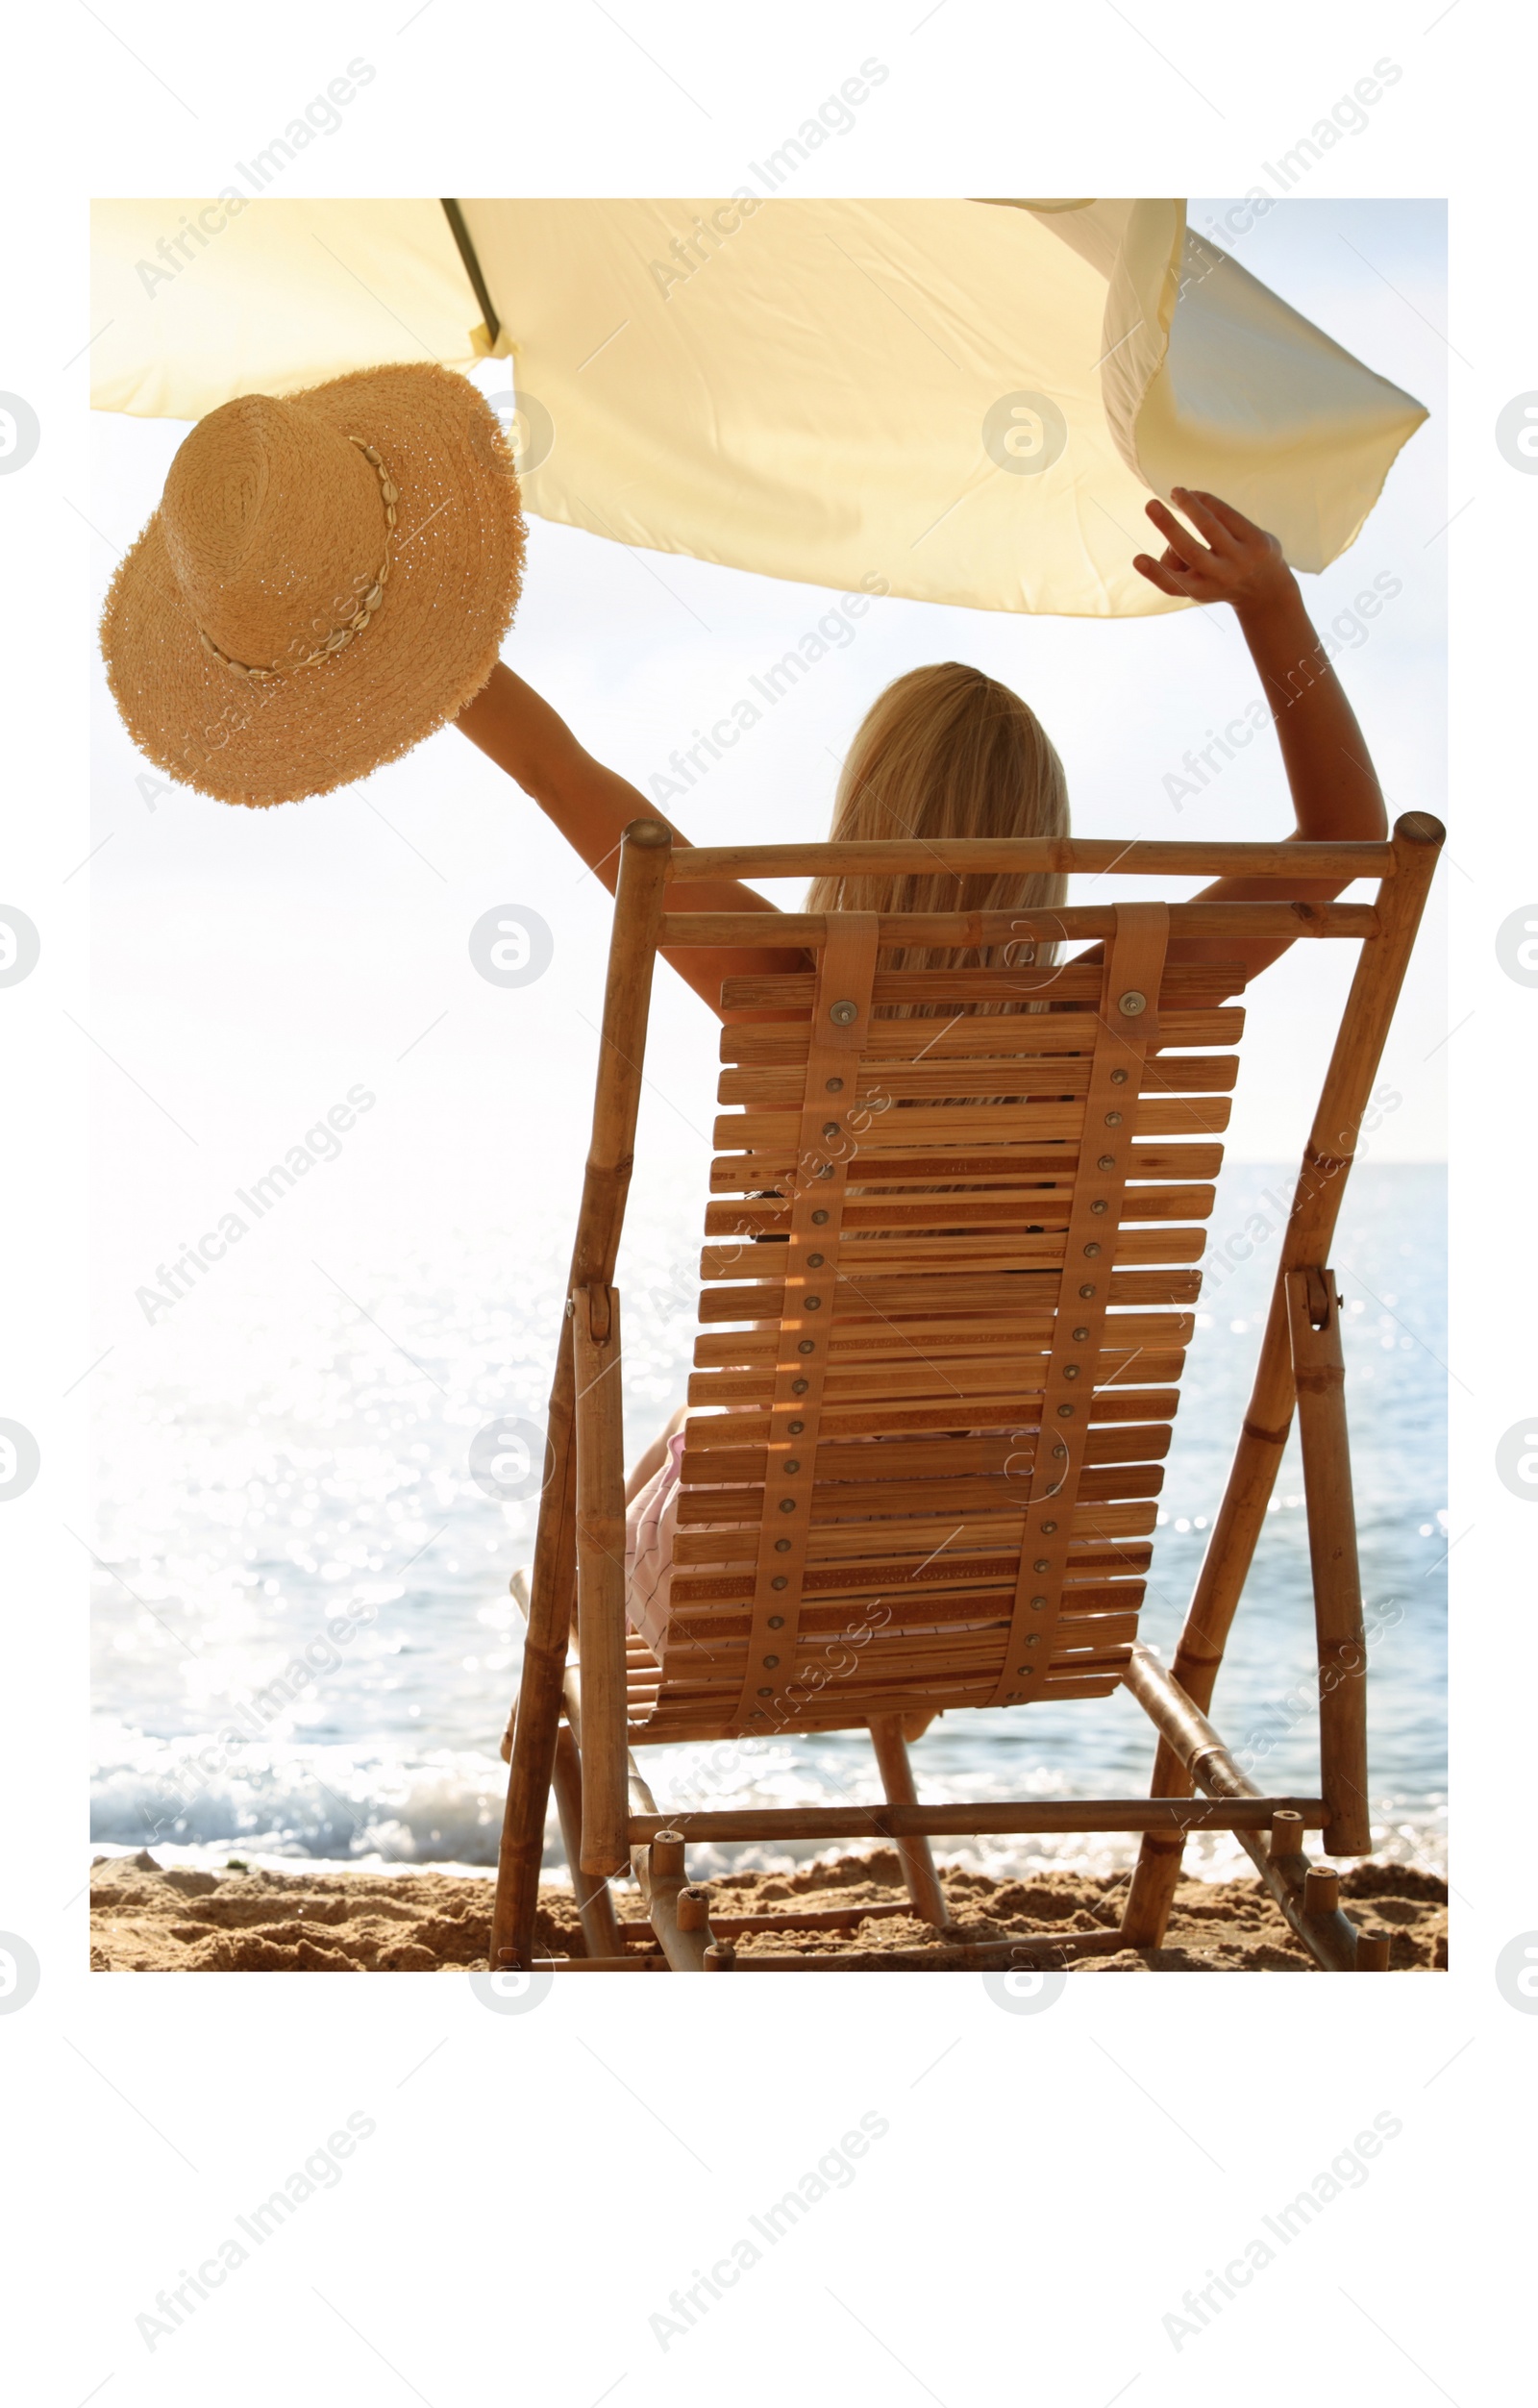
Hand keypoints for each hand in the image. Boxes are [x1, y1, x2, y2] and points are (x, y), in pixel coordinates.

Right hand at [1132, 487, 1293, 614]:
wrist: (1268, 589)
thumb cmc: (1220, 579)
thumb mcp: (1198, 580)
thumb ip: (1178, 562)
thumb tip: (1173, 530)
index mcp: (1201, 590)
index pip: (1174, 585)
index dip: (1155, 573)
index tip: (1137, 559)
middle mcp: (1221, 577)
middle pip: (1191, 551)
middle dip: (1168, 526)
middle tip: (1150, 505)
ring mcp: (1242, 559)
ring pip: (1210, 526)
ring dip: (1190, 504)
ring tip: (1175, 491)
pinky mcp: (1258, 542)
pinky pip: (1228, 515)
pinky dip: (1208, 502)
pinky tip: (1195, 494)